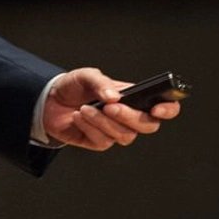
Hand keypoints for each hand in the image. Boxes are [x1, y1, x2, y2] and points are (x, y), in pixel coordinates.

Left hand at [41, 67, 180, 150]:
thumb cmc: (74, 86)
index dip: (169, 109)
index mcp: (134, 97)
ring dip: (103, 122)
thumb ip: (101, 83)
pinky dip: (90, 127)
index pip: (164, 106)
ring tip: (85, 109)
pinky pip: (103, 141)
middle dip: (130, 117)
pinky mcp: (100, 142)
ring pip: (125, 136)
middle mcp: (129, 116)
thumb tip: (114, 97)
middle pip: (148, 125)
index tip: (157, 108)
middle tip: (109, 107)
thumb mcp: (86, 76)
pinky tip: (79, 117)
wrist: (49, 101)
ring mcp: (116, 131)